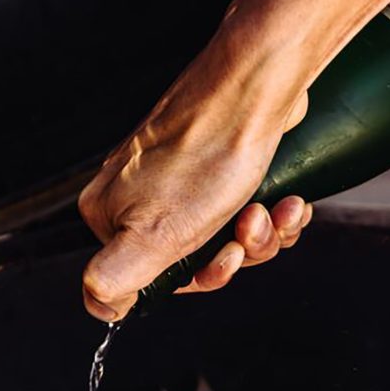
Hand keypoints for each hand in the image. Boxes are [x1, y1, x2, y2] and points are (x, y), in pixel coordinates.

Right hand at [79, 22, 312, 320]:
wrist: (255, 84)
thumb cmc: (206, 153)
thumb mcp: (153, 234)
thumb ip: (114, 278)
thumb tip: (101, 306)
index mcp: (110, 214)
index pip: (149, 279)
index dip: (195, 277)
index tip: (220, 258)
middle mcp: (140, 193)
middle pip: (195, 258)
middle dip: (236, 251)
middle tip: (251, 225)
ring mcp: (181, 176)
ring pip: (228, 235)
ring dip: (262, 232)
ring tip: (274, 207)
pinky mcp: (218, 162)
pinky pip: (248, 208)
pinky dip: (274, 210)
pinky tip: (289, 199)